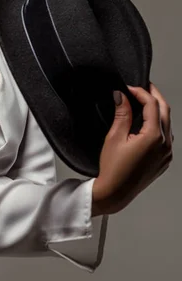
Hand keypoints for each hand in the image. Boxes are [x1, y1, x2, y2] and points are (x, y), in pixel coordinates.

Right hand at [93, 81, 172, 214]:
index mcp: (153, 137)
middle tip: (142, 87)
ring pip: (168, 123)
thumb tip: (121, 96)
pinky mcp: (164, 160)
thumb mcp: (114, 137)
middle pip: (165, 111)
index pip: (152, 105)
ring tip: (142, 103)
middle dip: (154, 96)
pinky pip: (166, 136)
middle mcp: (165, 145)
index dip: (140, 92)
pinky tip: (146, 122)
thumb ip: (121, 113)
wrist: (115, 193)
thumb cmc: (113, 170)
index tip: (129, 88)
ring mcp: (166, 154)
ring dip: (157, 110)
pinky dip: (159, 124)